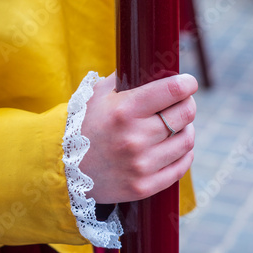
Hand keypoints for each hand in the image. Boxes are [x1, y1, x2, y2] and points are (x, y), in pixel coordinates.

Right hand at [80, 72, 197, 203]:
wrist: (64, 168)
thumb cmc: (86, 124)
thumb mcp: (99, 94)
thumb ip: (126, 78)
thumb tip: (155, 66)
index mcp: (124, 110)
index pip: (173, 91)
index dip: (186, 84)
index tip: (188, 83)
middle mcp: (134, 138)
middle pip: (185, 114)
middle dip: (187, 105)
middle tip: (182, 104)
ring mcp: (140, 165)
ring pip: (187, 140)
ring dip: (186, 130)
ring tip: (176, 126)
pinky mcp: (143, 186)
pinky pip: (181, 167)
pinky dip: (183, 154)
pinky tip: (175, 147)